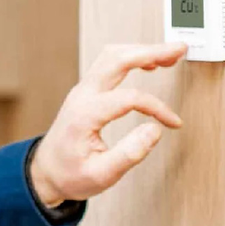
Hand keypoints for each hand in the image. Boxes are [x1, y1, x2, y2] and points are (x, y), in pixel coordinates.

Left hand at [29, 43, 187, 206]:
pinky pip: (108, 63)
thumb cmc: (70, 175)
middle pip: (117, 59)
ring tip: (169, 53)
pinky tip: (148, 62)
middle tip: (179, 49)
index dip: (157, 107)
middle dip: (150, 51)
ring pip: (112, 56)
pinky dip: (131, 57)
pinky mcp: (86, 91)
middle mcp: (82, 96)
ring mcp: (82, 90)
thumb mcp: (100, 176)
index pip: (129, 98)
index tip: (173, 123)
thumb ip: (129, 155)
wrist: (45, 172)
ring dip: (141, 51)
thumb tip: (155, 130)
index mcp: (85, 115)